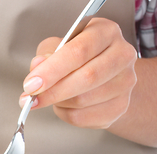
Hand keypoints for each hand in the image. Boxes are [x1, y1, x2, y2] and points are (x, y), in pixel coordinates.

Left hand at [19, 18, 136, 129]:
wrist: (105, 76)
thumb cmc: (79, 58)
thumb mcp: (59, 46)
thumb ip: (46, 54)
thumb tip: (37, 66)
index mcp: (106, 32)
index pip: (79, 51)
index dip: (52, 71)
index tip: (31, 84)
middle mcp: (122, 55)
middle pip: (86, 78)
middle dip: (52, 92)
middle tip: (31, 99)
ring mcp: (125, 83)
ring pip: (83, 101)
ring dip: (59, 103)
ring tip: (51, 97)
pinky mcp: (120, 107)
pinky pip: (84, 118)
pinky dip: (65, 114)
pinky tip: (63, 106)